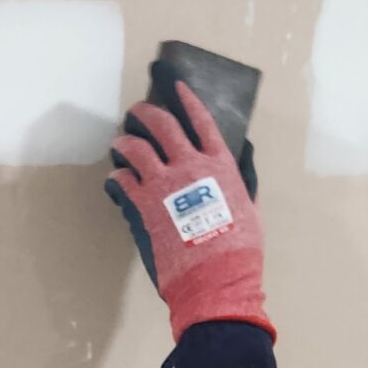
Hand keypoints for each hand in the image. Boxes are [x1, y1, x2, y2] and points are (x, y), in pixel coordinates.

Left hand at [106, 81, 270, 340]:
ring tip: (119, 143)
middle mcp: (190, 167)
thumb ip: (243, 179)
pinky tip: (115, 179)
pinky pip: (121, 180)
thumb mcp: (251, 209)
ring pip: (135, 148)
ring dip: (124, 142)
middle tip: (136, 111)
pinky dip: (116, 177)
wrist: (215, 280)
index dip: (188, 100)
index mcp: (220, 166)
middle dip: (146, 113)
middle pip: (163, 125)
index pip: (202, 122)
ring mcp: (163, 184)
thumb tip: (244, 154)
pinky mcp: (142, 204)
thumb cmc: (240, 251)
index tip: (175, 86)